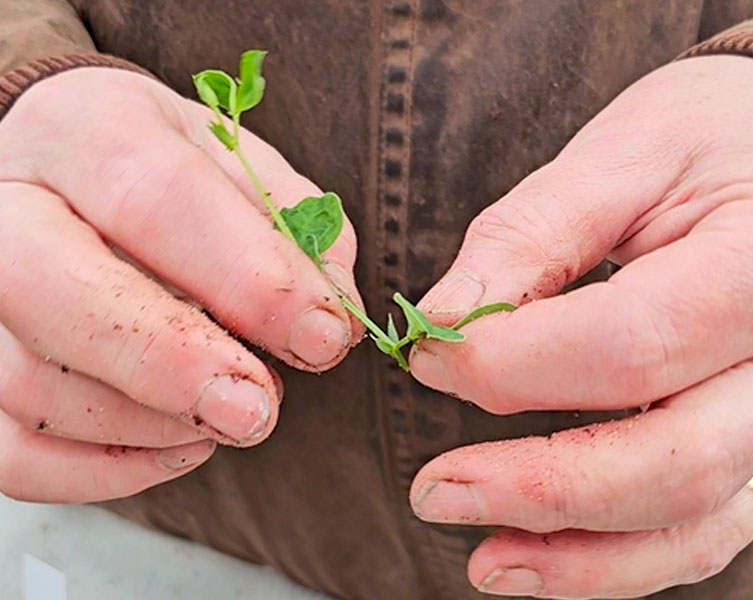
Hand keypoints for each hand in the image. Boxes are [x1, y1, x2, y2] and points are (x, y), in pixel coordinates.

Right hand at [0, 67, 362, 502]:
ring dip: (155, 424)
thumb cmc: (167, 174)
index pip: (157, 199)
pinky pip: (13, 455)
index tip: (321, 335)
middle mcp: (3, 207)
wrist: (77, 179)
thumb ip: (297, 232)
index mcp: (84, 131)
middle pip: (53, 293)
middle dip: (172, 365)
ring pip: (31, 387)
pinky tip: (182, 444)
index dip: (249, 279)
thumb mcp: (242, 171)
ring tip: (233, 412)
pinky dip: (109, 470)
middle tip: (258, 410)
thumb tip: (331, 319)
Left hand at [408, 55, 752, 597]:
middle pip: (669, 461)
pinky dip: (621, 558)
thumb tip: (442, 320)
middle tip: (434, 490)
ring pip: (691, 519)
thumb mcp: (620, 155)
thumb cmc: (708, 135)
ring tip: (481, 560)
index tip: (427, 354)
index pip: (627, 344)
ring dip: (578, 555)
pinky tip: (543, 559)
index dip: (509, 365)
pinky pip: (703, 527)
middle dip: (538, 488)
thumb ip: (527, 237)